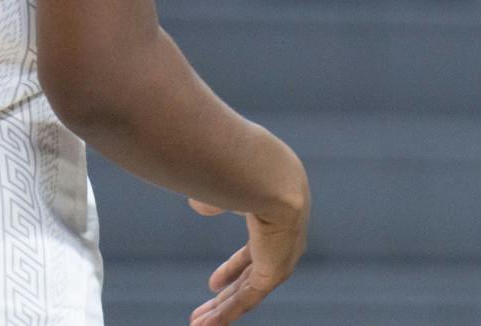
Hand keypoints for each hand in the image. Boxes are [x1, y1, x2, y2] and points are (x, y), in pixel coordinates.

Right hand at [185, 178, 309, 324]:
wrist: (269, 175)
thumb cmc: (247, 169)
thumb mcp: (225, 188)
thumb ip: (213, 201)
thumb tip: (198, 204)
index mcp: (274, 219)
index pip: (253, 252)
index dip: (232, 269)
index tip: (213, 283)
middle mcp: (282, 242)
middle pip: (252, 277)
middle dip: (226, 294)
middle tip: (207, 307)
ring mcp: (281, 258)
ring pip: (248, 292)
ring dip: (222, 309)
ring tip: (199, 325)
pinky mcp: (275, 272)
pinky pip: (247, 299)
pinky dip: (226, 313)